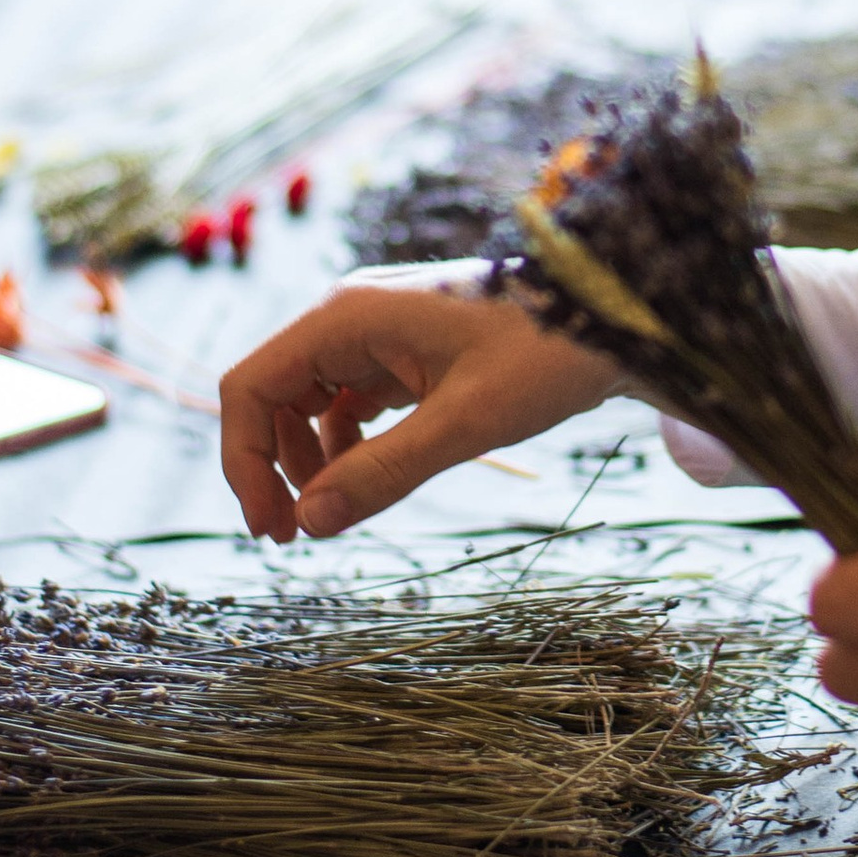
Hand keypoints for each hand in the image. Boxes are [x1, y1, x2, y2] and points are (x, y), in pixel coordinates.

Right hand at [218, 263, 622, 541]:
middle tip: (297, 539)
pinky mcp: (405, 353)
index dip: (243, 462)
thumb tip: (309, 525)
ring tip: (335, 515)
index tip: (270, 528)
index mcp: (347, 317)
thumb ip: (383, 472)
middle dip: (273, 468)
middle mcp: (350, 318)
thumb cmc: (544, 355)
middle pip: (271, 397)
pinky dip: (347, 447)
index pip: (250, 387)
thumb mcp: (465, 423)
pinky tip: (368, 481)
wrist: (613, 320)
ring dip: (309, 462)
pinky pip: (350, 404)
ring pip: (307, 404)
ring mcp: (377, 334)